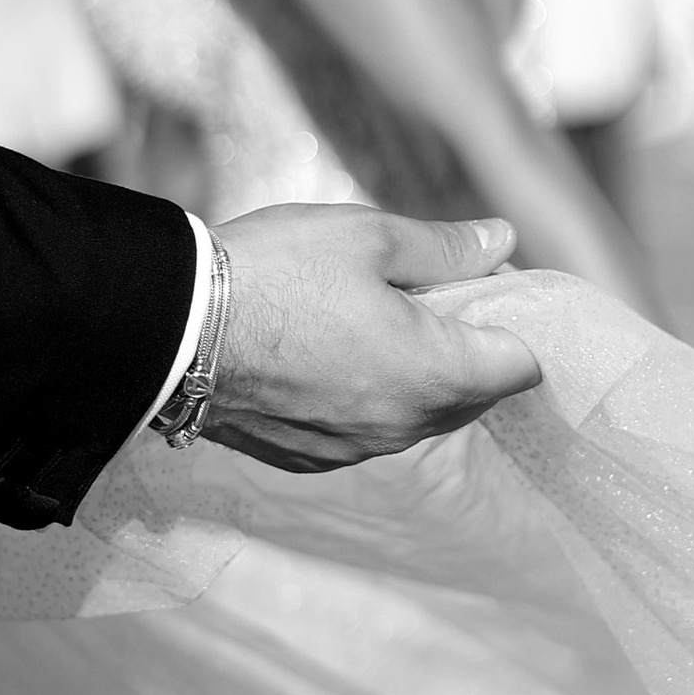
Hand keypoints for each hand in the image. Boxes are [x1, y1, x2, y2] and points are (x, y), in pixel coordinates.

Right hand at [203, 205, 541, 471]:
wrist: (173, 330)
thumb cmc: (274, 272)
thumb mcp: (369, 236)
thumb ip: (446, 247)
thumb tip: (502, 241)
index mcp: (434, 372)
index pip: (520, 366)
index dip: (512, 319)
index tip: (477, 285)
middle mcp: (403, 426)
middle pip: (473, 396)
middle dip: (464, 348)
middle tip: (420, 291)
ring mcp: (355, 450)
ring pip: (417, 416)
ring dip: (414, 375)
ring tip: (364, 319)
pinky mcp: (310, 458)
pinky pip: (365, 431)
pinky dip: (364, 396)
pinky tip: (323, 354)